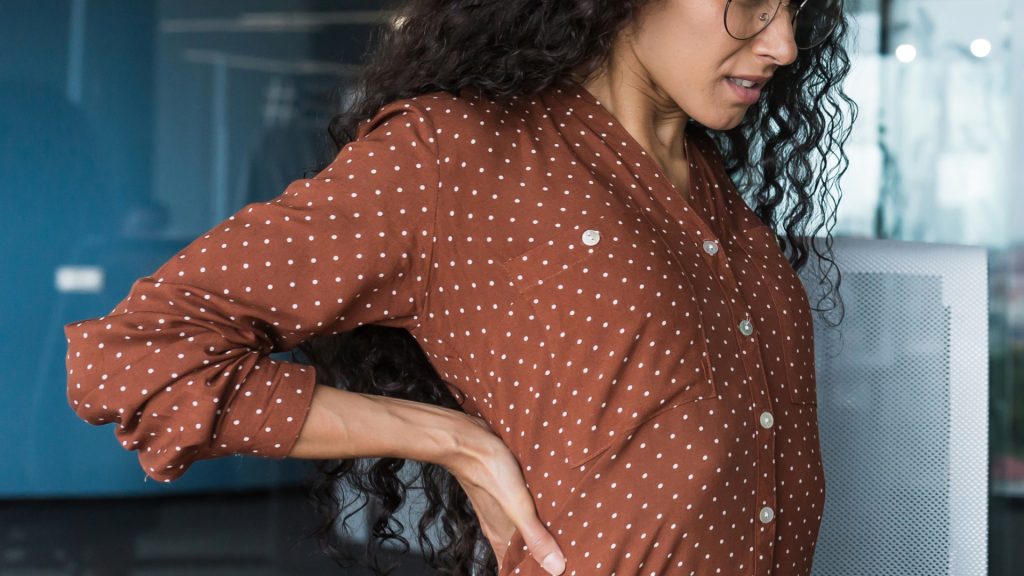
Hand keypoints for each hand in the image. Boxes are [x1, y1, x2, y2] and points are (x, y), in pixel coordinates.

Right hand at [446, 414, 566, 574]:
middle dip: (539, 556)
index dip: (531, 572)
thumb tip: (556, 569)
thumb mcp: (517, 506)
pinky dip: (535, 512)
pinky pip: (521, 509)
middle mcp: (499, 526)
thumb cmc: (489, 471)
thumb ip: (535, 536)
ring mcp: (500, 508)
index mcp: (501, 536)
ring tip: (563, 534)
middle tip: (566, 556)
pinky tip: (549, 505)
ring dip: (538, 533)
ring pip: (521, 529)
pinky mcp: (504, 490)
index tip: (554, 572)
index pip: (513, 568)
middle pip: (519, 551)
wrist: (467, 439)